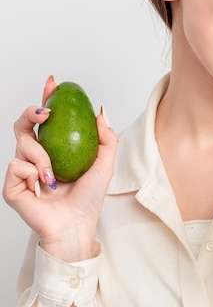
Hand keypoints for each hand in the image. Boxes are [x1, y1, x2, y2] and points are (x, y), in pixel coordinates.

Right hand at [2, 76, 117, 261]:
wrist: (77, 224)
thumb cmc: (89, 198)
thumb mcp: (104, 163)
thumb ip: (105, 137)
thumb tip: (100, 111)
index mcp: (56, 149)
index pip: (47, 119)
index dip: (46, 97)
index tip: (53, 82)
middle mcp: (37, 156)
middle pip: (24, 124)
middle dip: (31, 112)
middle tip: (46, 113)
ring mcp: (22, 171)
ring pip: (22, 144)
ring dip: (41, 156)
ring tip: (54, 175)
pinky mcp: (12, 185)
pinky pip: (15, 166)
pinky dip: (32, 173)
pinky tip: (44, 186)